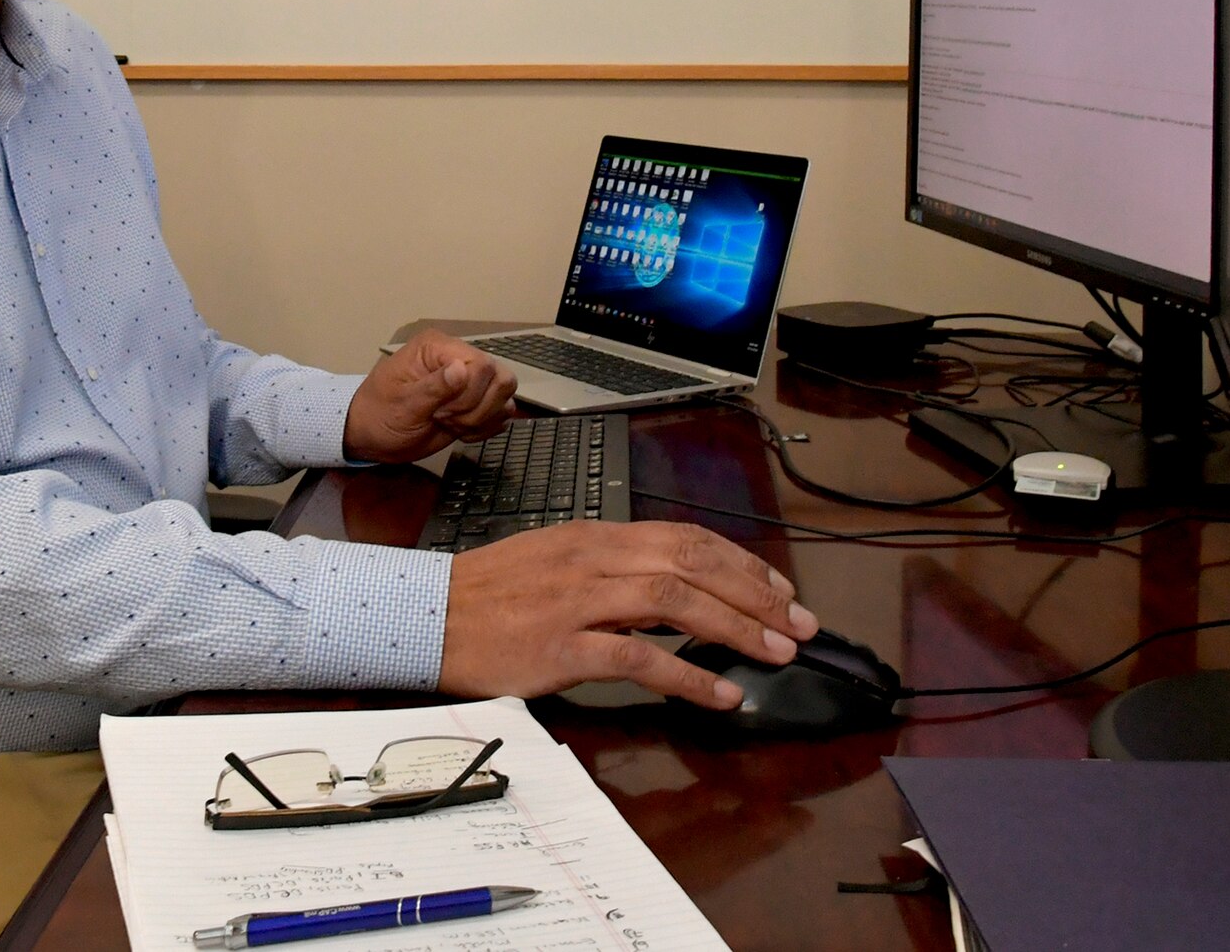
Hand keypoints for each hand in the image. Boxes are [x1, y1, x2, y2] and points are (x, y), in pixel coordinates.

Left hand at [342, 328, 516, 463]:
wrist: (373, 437)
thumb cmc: (380, 415)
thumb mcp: (402, 405)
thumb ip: (433, 388)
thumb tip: (461, 370)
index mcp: (437, 347)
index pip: (481, 365)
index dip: (468, 395)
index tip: (439, 412)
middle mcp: (459, 356)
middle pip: (501, 378)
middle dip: (476, 408)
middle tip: (445, 419)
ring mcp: (470, 379)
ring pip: (506, 394)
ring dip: (483, 418)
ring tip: (454, 425)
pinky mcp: (477, 400)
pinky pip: (502, 411)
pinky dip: (486, 427)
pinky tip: (462, 432)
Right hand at [437, 521, 818, 708]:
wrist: (429, 616)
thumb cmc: (491, 595)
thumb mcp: (557, 561)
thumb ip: (612, 569)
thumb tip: (672, 590)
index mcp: (596, 536)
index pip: (686, 538)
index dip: (743, 563)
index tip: (781, 589)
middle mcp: (594, 559)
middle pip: (694, 563)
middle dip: (757, 594)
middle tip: (800, 625)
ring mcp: (579, 600)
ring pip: (676, 601)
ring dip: (736, 628)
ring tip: (777, 654)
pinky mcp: (564, 646)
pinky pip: (639, 658)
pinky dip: (689, 675)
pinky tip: (720, 693)